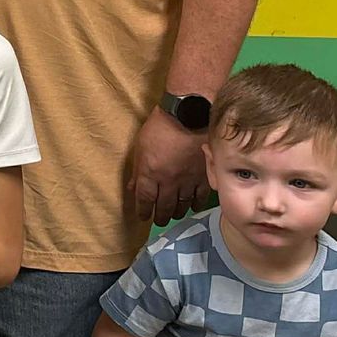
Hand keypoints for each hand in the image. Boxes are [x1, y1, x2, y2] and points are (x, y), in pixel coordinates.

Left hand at [129, 108, 209, 226]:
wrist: (190, 116)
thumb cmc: (160, 126)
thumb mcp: (141, 146)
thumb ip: (138, 169)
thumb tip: (132, 188)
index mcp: (149, 173)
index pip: (144, 199)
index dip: (143, 210)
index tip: (143, 216)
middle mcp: (168, 182)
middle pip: (163, 206)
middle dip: (159, 216)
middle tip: (158, 221)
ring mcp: (187, 180)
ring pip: (182, 205)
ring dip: (176, 212)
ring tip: (173, 215)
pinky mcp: (204, 177)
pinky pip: (199, 198)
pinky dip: (195, 205)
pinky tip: (192, 207)